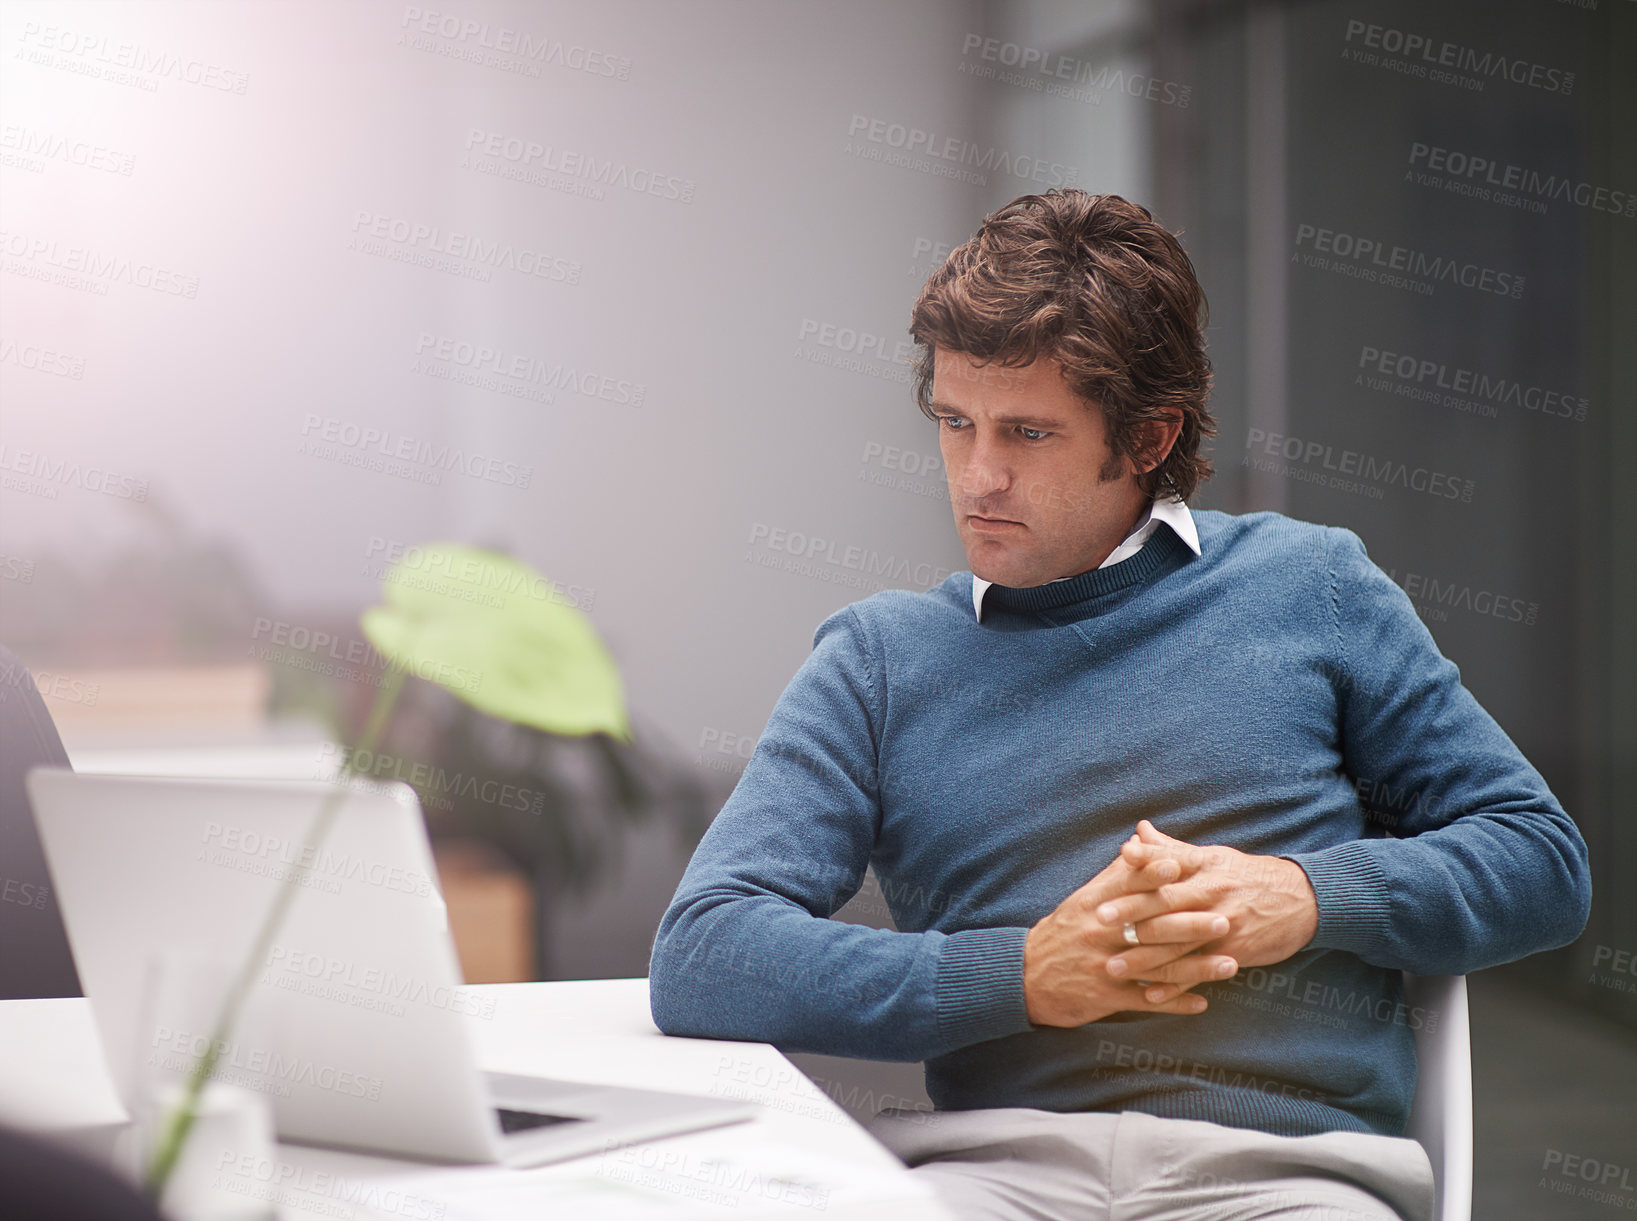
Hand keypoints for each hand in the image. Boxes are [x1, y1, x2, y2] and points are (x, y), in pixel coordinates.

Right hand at [1024, 836, 1239, 1027]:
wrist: (1024, 977)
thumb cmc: (1062, 933)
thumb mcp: (1083, 900)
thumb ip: (1115, 874)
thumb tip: (1139, 840)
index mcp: (1094, 905)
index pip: (1127, 886)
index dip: (1154, 875)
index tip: (1182, 866)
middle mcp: (1100, 934)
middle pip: (1148, 927)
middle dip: (1189, 924)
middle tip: (1226, 918)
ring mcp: (1104, 966)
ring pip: (1155, 966)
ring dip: (1195, 967)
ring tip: (1231, 964)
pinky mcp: (1105, 997)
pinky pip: (1145, 1001)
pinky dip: (1175, 1002)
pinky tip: (1203, 1002)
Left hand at [1093, 820, 1319, 1002]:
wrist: (1304, 900)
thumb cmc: (1249, 876)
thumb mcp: (1212, 857)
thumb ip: (1170, 849)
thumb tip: (1137, 831)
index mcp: (1202, 867)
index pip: (1165, 865)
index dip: (1138, 868)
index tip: (1113, 869)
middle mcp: (1210, 894)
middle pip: (1165, 903)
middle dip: (1131, 913)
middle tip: (1098, 922)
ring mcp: (1222, 925)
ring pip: (1177, 942)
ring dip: (1144, 956)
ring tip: (1114, 966)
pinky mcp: (1234, 952)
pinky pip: (1199, 971)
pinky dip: (1176, 985)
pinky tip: (1151, 995)